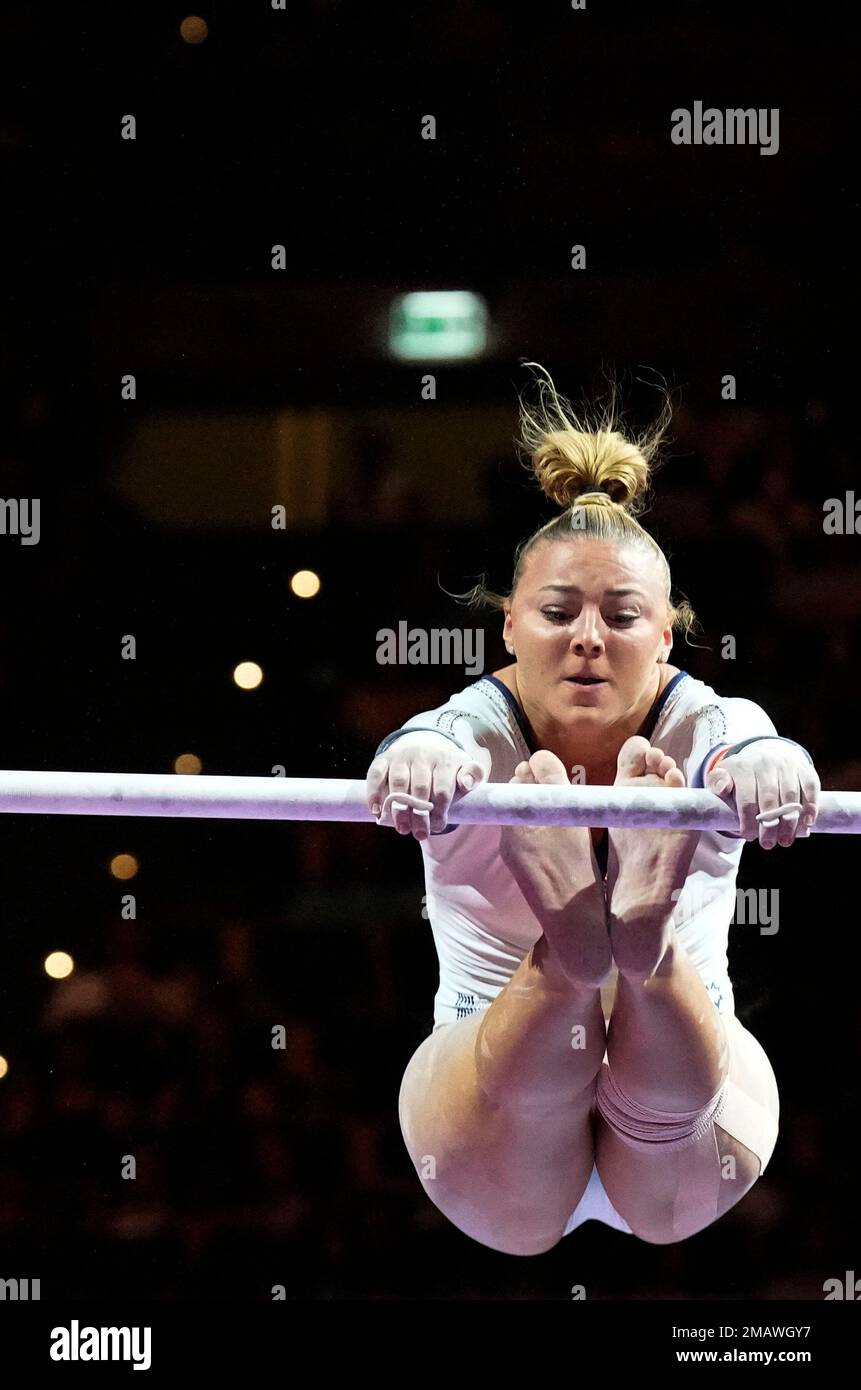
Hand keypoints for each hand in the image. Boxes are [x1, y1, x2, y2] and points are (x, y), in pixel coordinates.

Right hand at [365, 732, 488, 840]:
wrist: (426, 743)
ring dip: (398, 809)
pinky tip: (377, 810)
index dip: (440, 812)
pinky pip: (375, 773)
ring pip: (398, 782)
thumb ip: (472, 775)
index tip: (437, 827)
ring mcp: (401, 756)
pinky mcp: (384, 758)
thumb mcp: (464, 768)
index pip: (443, 789)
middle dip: (420, 815)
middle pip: (420, 788)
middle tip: (420, 834)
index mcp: (444, 760)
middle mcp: (422, 756)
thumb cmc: (446, 766)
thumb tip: (466, 783)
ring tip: (402, 828)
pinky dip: (373, 792)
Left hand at [705, 743, 819, 847]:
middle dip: (769, 825)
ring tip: (786, 840)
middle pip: (769, 798)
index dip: (748, 820)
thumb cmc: (742, 776)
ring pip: (790, 795)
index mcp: (743, 767)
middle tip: (768, 844)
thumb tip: (722, 788)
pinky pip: (810, 787)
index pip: (746, 797)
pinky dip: (811, 806)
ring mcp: (787, 765)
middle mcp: (766, 763)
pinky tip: (807, 823)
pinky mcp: (804, 768)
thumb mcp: (724, 776)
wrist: (765, 756)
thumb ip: (718, 783)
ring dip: (790, 821)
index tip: (748, 836)